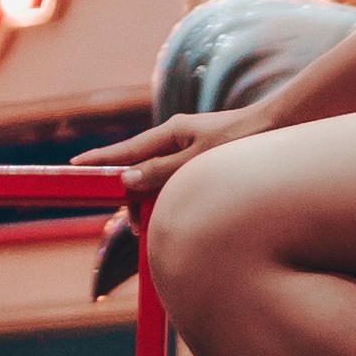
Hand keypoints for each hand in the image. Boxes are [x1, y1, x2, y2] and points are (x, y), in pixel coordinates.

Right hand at [77, 99, 265, 219]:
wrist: (280, 128)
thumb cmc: (242, 140)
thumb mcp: (199, 159)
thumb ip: (161, 171)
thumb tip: (126, 180)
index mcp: (171, 133)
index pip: (126, 150)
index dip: (99, 161)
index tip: (74, 167)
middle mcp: (176, 139)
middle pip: (139, 169)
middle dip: (132, 197)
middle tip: (137, 228)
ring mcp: (188, 148)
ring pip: (157, 178)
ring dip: (153, 201)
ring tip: (158, 227)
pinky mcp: (201, 159)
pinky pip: (174, 180)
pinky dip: (170, 197)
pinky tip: (175, 212)